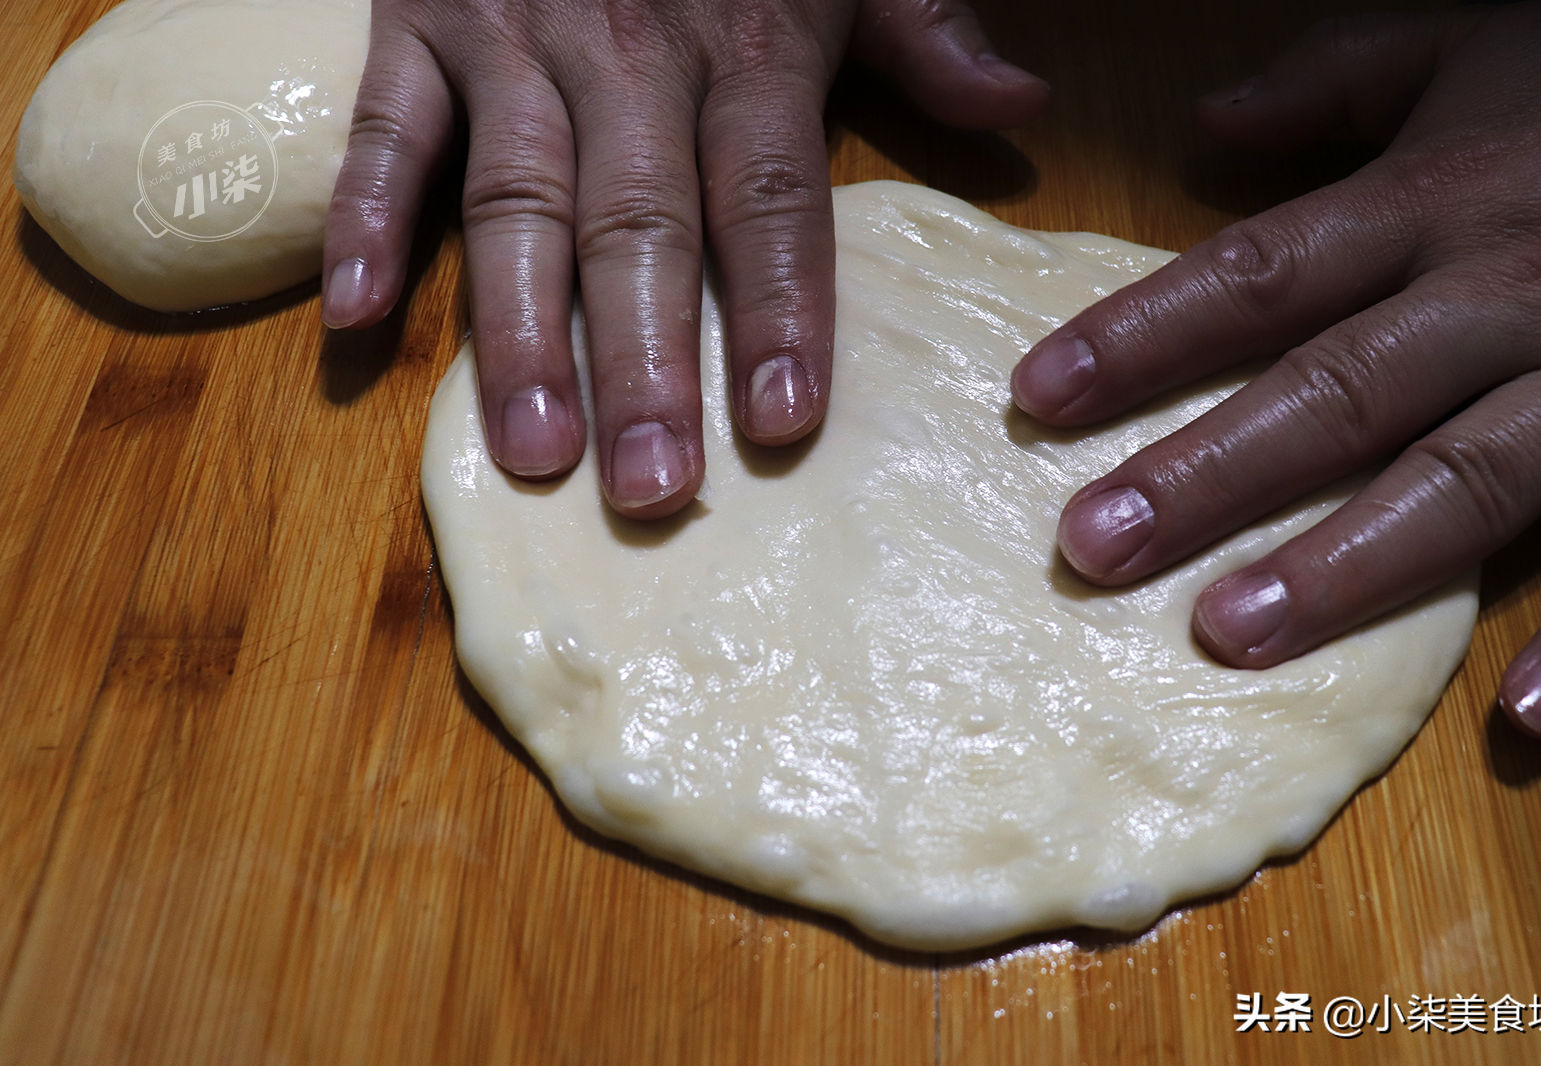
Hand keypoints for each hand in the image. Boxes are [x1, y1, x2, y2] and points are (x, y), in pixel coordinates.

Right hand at [322, 0, 1044, 517]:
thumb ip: (924, 29)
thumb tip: (1022, 108)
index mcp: (752, 42)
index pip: (771, 194)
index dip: (779, 309)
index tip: (784, 426)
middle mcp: (632, 52)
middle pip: (640, 225)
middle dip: (647, 362)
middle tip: (653, 491)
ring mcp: (516, 39)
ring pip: (517, 201)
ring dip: (520, 333)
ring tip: (533, 452)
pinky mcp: (419, 21)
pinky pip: (385, 129)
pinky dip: (361, 215)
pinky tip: (357, 315)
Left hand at [1010, 2, 1540, 738]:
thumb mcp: (1471, 39)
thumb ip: (1337, 77)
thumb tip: (1209, 120)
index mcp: (1437, 197)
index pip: (1259, 273)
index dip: (1143, 334)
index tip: (1036, 395)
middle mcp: (1504, 291)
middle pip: (1334, 392)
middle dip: (1205, 475)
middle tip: (1092, 549)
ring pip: (1460, 478)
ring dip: (1344, 566)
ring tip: (1230, 633)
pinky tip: (1523, 715)